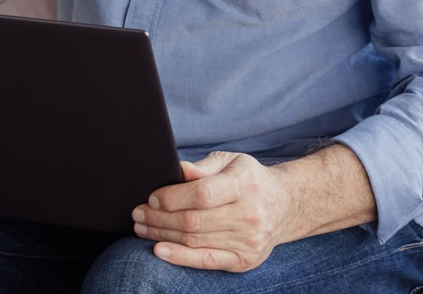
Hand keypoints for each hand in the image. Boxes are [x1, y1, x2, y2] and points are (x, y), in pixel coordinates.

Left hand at [130, 151, 296, 272]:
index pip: (202, 194)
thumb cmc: (249, 178)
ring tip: (142, 228)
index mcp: (244, 184)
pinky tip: (160, 250)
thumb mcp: (231, 161)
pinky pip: (207, 261)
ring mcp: (248, 240)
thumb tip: (178, 170)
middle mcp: (248, 214)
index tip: (152, 197)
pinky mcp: (245, 260)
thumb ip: (204, 167)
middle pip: (194, 220)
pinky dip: (180, 258)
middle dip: (159, 218)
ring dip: (162, 235)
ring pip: (195, 241)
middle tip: (138, 213)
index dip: (172, 197)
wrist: (284, 204)